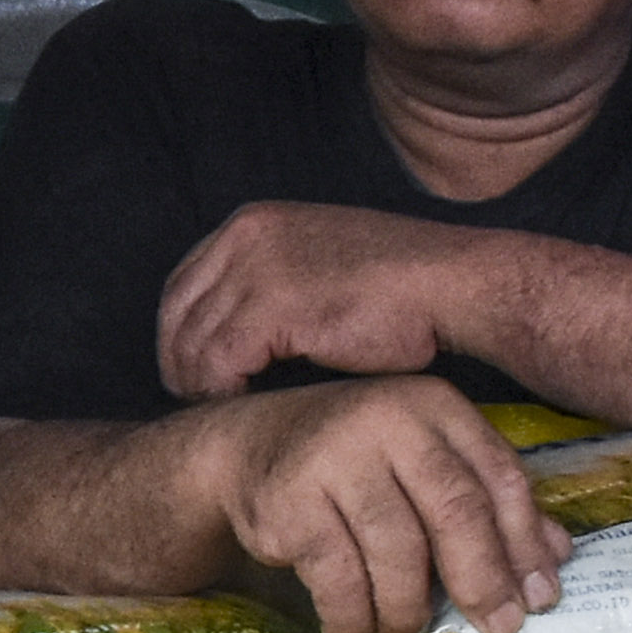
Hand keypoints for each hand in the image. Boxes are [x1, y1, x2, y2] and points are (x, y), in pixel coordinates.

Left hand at [156, 203, 520, 401]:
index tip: (191, 370)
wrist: (454, 285)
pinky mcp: (272, 306)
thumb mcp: (319, 262)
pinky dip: (222, 391)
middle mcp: (246, 237)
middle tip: (194, 400)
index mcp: (253, 222)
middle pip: (177, 312)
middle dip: (179, 362)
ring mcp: (256, 269)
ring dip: (200, 384)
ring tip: (222, 410)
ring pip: (193, 342)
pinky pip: (217, 362)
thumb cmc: (401, 287)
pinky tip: (244, 406)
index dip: (179, 333)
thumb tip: (239, 333)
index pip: (183, 283)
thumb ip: (271, 282)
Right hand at [205, 379, 562, 632]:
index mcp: (434, 407)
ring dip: (408, 608)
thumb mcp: (425, 460)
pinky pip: (337, 578)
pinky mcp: (289, 501)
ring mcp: (334, 458)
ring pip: (397, 552)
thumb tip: (557, 558)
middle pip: (455, 511)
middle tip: (497, 626)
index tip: (541, 596)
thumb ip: (486, 498)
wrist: (248, 445)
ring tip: (406, 630)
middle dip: (482, 579)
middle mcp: (387, 420)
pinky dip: (352, 618)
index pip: (499, 477)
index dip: (525, 542)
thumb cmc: (356, 459)